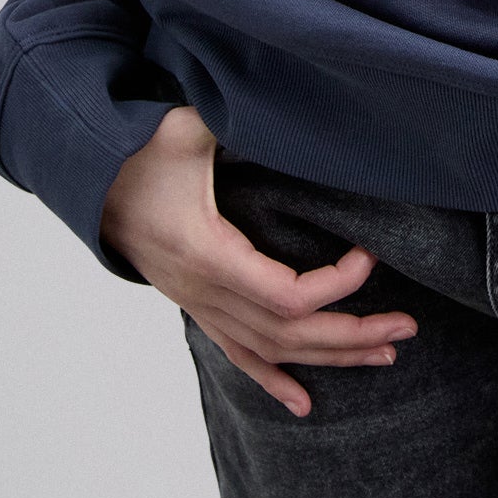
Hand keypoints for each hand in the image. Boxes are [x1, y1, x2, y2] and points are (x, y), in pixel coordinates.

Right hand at [100, 106, 416, 416]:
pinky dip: (274, 380)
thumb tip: (274, 95)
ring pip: (271, 349)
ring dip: (330, 354)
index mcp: (206, 253)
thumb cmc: (139, 152)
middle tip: (406, 328)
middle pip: (289, 333)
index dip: (334, 285)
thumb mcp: (184, 127)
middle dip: (352, 333)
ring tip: (383, 354)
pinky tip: (304, 402)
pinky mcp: (198, 305)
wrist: (91, 184)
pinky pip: (239, 354)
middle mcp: (204, 291)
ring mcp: (200, 304)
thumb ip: (227, 114)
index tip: (369, 254)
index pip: (285, 294)